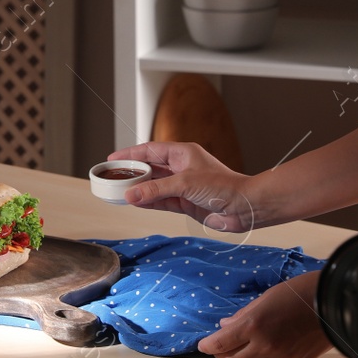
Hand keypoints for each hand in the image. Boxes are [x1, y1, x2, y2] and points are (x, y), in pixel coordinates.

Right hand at [108, 141, 261, 231]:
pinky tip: (135, 202)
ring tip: (119, 192)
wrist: (245, 207)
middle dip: (132, 173)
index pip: (150, 150)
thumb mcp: (184, 184)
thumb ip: (155, 190)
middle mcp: (182, 167)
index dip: (131, 154)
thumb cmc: (223, 187)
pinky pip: (161, 200)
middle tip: (113, 177)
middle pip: (150, 168)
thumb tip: (130, 195)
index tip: (113, 159)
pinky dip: (148, 201)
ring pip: (154, 185)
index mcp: (183, 153)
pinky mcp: (186, 202)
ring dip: (139, 189)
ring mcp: (183, 186)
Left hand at [197, 272, 331, 357]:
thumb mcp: (265, 298)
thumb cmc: (298, 293)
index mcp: (254, 326)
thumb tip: (226, 324)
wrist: (332, 302)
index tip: (203, 345)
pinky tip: (261, 350)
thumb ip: (244, 314)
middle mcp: (265, 346)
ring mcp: (280, 356)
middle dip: (222, 356)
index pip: (221, 343)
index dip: (208, 346)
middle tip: (218, 350)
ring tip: (238, 350)